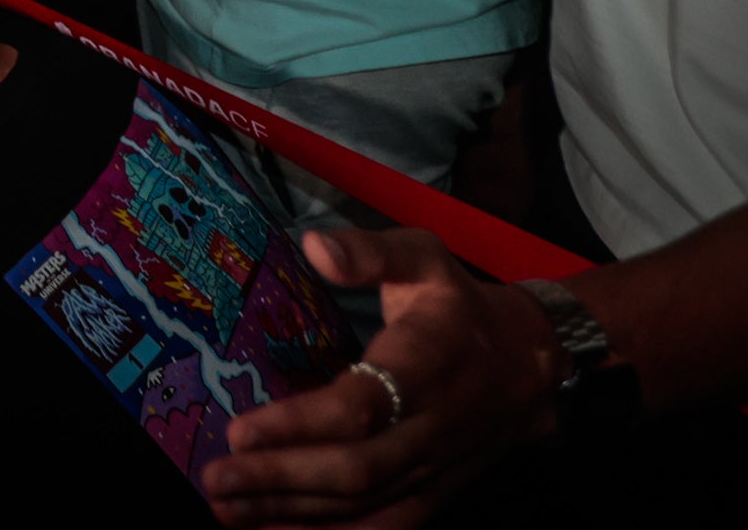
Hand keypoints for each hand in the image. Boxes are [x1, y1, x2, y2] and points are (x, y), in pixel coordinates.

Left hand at [201, 228, 560, 524]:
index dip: (300, 424)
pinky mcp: (435, 492)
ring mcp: (435, 468)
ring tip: (226, 510)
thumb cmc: (459, 304)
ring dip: (293, 515)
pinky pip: (387, 526)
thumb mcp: (423, 258)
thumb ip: (369, 252)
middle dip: (280, 479)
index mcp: (426, 363)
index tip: (238, 430)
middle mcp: (432, 427)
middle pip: (355, 468)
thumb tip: (314, 247)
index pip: (359, 407)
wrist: (532, 362)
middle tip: (215, 480)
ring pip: (365, 504)